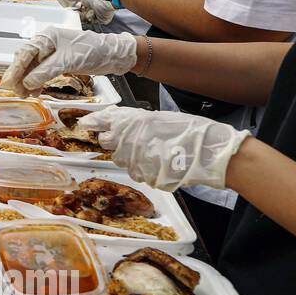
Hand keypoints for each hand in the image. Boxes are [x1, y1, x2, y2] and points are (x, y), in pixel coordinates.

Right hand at [1, 28, 137, 95]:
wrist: (112, 55)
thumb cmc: (92, 51)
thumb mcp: (68, 61)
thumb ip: (46, 72)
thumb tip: (26, 83)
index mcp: (47, 38)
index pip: (25, 53)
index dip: (15, 69)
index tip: (7, 84)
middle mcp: (46, 44)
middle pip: (25, 60)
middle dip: (19, 77)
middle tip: (15, 92)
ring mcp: (52, 53)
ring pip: (32, 68)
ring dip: (27, 81)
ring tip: (25, 95)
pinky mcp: (58, 62)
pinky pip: (41, 72)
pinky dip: (36, 82)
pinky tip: (34, 91)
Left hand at [76, 107, 251, 191]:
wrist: (209, 154)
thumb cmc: (190, 132)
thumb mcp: (161, 118)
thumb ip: (137, 122)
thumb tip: (119, 123)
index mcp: (132, 121)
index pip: (102, 121)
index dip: (93, 122)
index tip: (86, 123)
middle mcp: (128, 140)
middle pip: (107, 142)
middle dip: (116, 140)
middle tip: (134, 139)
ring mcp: (134, 160)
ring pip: (121, 158)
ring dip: (131, 155)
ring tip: (154, 150)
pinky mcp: (143, 176)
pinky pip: (136, 171)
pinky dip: (144, 167)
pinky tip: (160, 161)